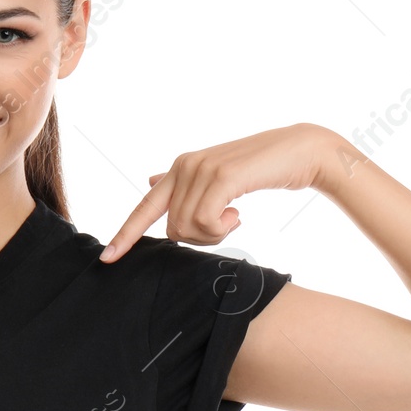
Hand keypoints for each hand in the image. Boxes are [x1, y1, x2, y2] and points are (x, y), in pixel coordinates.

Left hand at [99, 122, 344, 262]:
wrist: (302, 152)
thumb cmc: (263, 169)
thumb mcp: (218, 177)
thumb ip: (185, 183)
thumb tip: (150, 180)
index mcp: (180, 169)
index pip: (145, 207)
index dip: (126, 234)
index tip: (108, 259)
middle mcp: (184, 166)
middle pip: (173, 230)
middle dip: (200, 239)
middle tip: (226, 224)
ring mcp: (201, 169)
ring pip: (189, 229)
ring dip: (215, 235)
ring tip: (234, 216)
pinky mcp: (221, 176)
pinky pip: (205, 222)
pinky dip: (223, 229)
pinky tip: (239, 213)